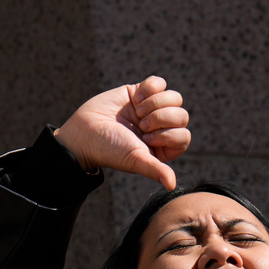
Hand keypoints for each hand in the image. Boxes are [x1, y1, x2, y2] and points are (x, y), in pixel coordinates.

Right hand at [54, 76, 190, 189]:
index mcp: (162, 148)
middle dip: (161, 118)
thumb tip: (171, 186)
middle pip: (182, 115)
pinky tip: (135, 98)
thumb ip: (155, 170)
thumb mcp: (134, 160)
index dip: (167, 135)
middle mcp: (160, 128)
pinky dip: (149, 88)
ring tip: (137, 111)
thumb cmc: (109, 149)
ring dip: (155, 103)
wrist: (84, 131)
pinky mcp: (141, 92)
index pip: (183, 136)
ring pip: (175, 98)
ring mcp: (152, 109)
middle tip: (141, 126)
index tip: (146, 139)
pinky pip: (160, 82)